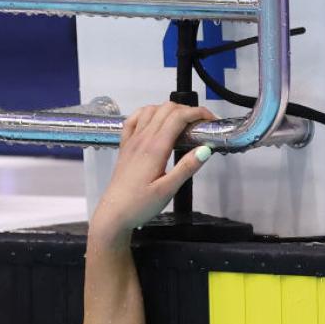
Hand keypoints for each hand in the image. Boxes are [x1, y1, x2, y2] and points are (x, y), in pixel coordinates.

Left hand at [91, 102, 217, 242]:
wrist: (113, 214)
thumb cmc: (140, 205)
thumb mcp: (168, 190)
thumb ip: (186, 168)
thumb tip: (205, 149)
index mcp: (155, 148)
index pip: (178, 117)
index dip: (198, 113)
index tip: (211, 120)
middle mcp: (142, 139)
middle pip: (166, 109)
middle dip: (187, 110)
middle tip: (201, 124)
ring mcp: (131, 141)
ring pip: (150, 110)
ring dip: (168, 110)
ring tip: (182, 123)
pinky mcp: (125, 147)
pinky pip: (133, 120)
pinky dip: (146, 113)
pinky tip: (155, 120)